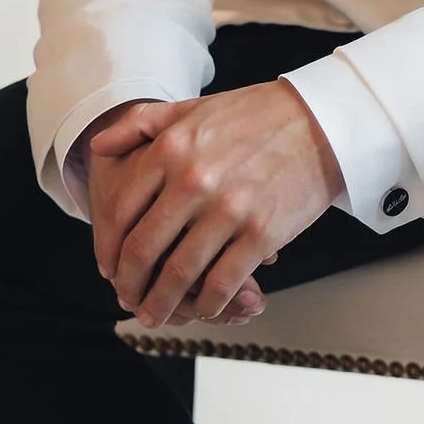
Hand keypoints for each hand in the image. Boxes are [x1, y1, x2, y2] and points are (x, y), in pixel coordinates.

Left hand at [83, 83, 343, 327]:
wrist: (323, 122)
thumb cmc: (257, 115)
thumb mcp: (193, 108)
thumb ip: (142, 125)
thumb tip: (99, 146)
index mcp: (171, 149)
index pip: (121, 211)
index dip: (109, 248)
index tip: (109, 266)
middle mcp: (193, 181)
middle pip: (144, 249)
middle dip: (130, 283)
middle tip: (126, 297)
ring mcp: (228, 210)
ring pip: (180, 273)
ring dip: (162, 303)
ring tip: (155, 314)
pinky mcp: (261, 234)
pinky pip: (223, 282)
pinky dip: (208, 304)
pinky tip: (203, 309)